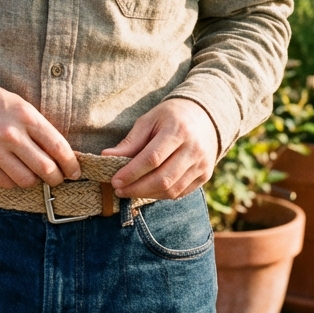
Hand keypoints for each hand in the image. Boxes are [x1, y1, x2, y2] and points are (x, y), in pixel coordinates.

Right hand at [0, 81, 81, 188]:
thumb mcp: (19, 105)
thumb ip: (38, 127)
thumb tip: (60, 154)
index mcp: (26, 116)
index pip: (58, 147)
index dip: (71, 164)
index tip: (74, 172)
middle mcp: (11, 134)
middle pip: (46, 169)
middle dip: (57, 178)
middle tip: (57, 179)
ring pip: (27, 180)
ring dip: (35, 182)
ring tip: (34, 176)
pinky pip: (6, 183)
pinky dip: (15, 182)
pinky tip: (14, 173)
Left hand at [103, 98, 218, 199]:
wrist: (206, 116)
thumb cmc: (171, 117)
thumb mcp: (149, 120)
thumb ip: (131, 141)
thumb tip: (107, 156)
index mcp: (178, 130)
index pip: (152, 158)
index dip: (132, 172)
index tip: (114, 180)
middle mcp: (194, 149)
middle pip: (163, 178)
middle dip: (137, 188)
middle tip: (119, 190)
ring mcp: (202, 164)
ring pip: (172, 190)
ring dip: (147, 195)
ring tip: (129, 191)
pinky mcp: (205, 175)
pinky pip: (180, 193)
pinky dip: (161, 195)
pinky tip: (147, 191)